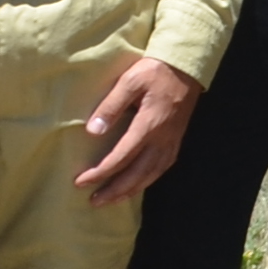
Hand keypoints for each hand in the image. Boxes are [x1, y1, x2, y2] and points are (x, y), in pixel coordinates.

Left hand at [71, 56, 203, 203]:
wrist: (186, 66)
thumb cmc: (155, 70)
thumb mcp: (130, 81)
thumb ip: (111, 106)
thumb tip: (93, 131)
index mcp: (149, 125)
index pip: (122, 157)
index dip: (101, 172)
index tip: (81, 181)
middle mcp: (162, 139)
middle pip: (137, 174)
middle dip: (114, 190)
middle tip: (93, 201)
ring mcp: (171, 141)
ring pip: (151, 175)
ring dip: (130, 190)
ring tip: (112, 200)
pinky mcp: (176, 140)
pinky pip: (161, 168)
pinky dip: (147, 181)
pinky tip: (137, 185)